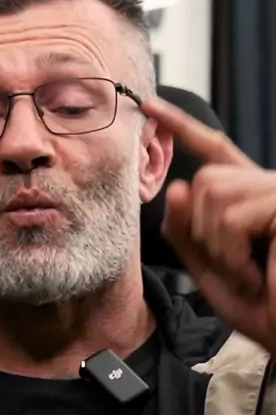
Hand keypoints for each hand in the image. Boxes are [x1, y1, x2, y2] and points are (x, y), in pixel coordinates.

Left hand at [142, 97, 275, 355]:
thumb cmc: (264, 308)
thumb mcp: (211, 270)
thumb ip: (188, 231)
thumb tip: (176, 187)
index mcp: (250, 198)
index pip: (214, 150)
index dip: (183, 126)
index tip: (150, 105)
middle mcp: (267, 187)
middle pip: (204, 179)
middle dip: (203, 230)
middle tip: (235, 267)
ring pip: (213, 193)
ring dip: (219, 247)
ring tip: (250, 274)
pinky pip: (231, 217)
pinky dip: (232, 255)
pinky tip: (258, 275)